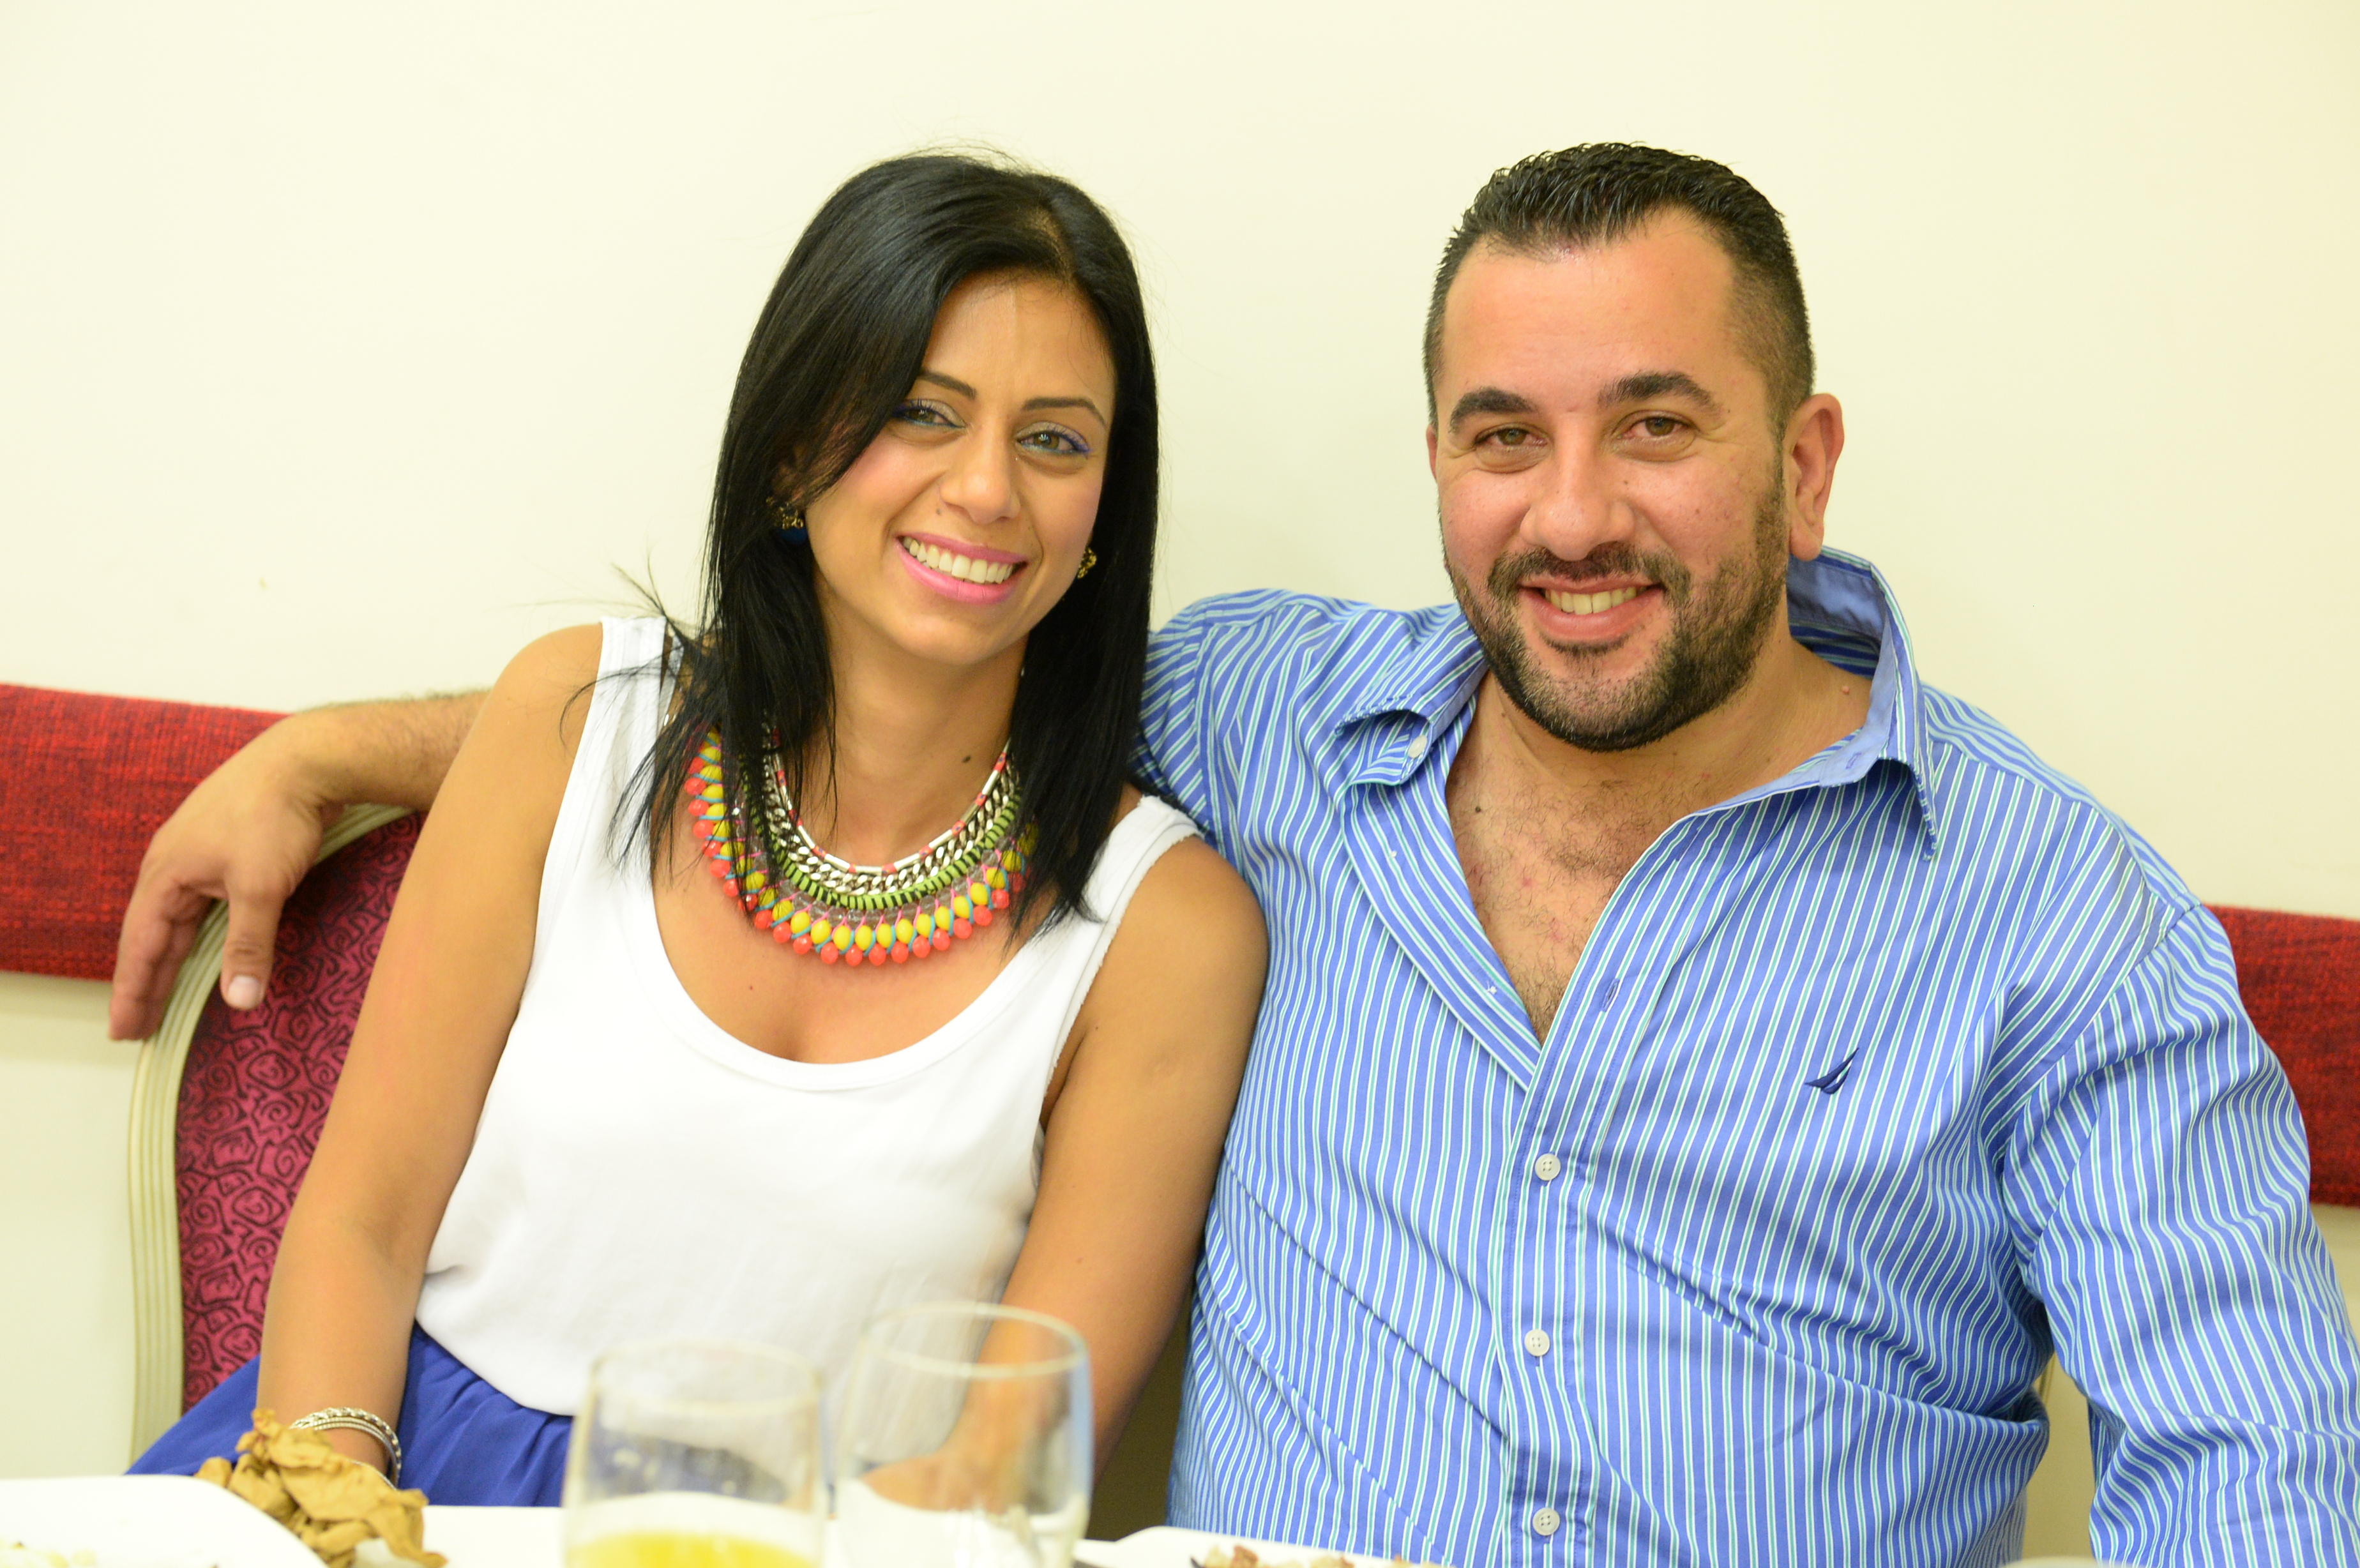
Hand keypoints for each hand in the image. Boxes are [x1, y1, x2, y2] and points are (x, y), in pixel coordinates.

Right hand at [107, 719, 336, 1040]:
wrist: (308, 760)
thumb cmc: (275, 815)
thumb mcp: (260, 887)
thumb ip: (248, 946)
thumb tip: (241, 1000)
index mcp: (166, 874)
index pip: (140, 946)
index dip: (132, 991)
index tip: (123, 1031)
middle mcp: (174, 865)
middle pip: (153, 937)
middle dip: (145, 984)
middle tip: (135, 1028)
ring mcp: (201, 857)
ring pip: (180, 922)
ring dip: (171, 961)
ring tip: (162, 999)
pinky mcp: (230, 853)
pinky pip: (204, 907)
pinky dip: (199, 936)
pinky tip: (202, 950)